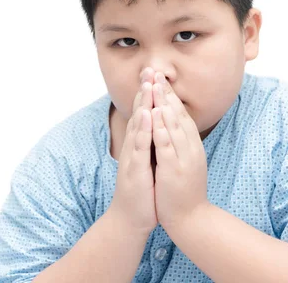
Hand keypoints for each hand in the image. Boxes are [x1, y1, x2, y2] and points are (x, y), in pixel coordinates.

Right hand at [107, 68, 157, 235]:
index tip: (155, 74)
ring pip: (138, 125)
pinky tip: (147, 116)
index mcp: (139, 144)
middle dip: (144, 91)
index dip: (149, 94)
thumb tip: (156, 127)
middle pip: (139, 113)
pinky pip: (140, 146)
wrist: (131, 218)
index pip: (145, 113)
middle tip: (149, 69)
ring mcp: (132, 156)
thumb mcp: (147, 162)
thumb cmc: (142, 190)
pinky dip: (143, 130)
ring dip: (142, 104)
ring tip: (147, 84)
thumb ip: (149, 144)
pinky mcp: (134, 169)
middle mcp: (134, 146)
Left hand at [151, 72, 208, 230]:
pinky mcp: (175, 169)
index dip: (169, 94)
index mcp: (190, 144)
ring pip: (174, 126)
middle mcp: (190, 147)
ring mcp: (184, 157)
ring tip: (156, 87)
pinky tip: (156, 116)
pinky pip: (167, 146)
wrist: (191, 218)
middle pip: (177, 114)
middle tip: (157, 73)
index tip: (160, 77)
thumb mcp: (183, 160)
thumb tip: (174, 124)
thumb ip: (180, 142)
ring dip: (164, 105)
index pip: (179, 114)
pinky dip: (162, 129)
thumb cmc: (184, 189)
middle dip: (166, 93)